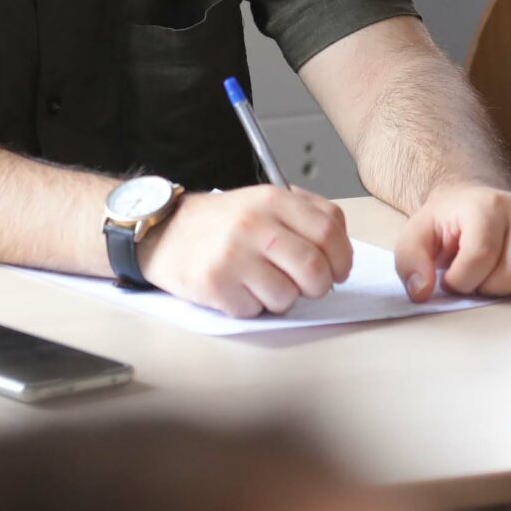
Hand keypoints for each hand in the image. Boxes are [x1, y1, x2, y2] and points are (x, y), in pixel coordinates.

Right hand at [137, 185, 353, 316]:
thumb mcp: (266, 202)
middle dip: (319, 286)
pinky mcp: (215, 284)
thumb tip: (340, 252)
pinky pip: (255, 311)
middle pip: (314, 269)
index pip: (329, 231)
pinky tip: (238, 288)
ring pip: (287, 297)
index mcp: (274, 199)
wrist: (167, 232)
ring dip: (282, 298)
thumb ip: (306, 217)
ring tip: (263, 282)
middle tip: (309, 286)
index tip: (339, 270)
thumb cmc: (224, 222)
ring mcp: (233, 255)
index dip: (342, 258)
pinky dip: (253, 306)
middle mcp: (255, 225)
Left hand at [393, 182, 510, 299]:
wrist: (474, 202)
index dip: (461, 280)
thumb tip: (423, 292)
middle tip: (476, 276)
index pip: (481, 258)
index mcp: (487, 207)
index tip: (452, 278)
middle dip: (488, 287)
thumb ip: (410, 263)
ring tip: (497, 273)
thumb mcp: (417, 236)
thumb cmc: (449, 223)